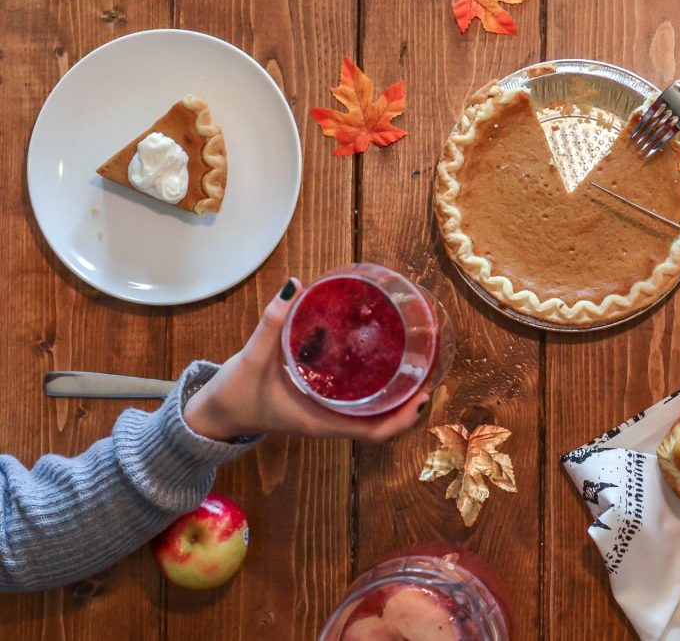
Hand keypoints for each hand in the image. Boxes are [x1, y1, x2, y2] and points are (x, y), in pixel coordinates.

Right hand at [183, 279, 428, 442]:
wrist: (214, 415)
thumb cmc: (234, 395)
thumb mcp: (252, 359)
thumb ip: (272, 323)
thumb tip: (293, 285)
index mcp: (321, 421)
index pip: (374, 432)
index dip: (403, 418)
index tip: (422, 395)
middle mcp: (329, 421)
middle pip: (382, 421)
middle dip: (408, 403)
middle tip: (427, 370)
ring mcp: (325, 414)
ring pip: (370, 412)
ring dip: (394, 395)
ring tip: (413, 363)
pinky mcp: (319, 403)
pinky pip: (355, 400)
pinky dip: (372, 386)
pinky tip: (377, 359)